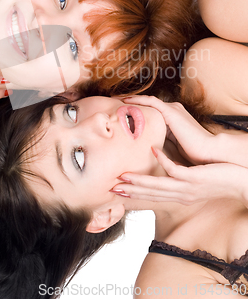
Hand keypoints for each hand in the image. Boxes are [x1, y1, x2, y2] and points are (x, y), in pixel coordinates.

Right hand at [113, 151, 247, 206]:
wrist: (243, 180)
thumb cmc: (219, 176)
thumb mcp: (194, 177)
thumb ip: (177, 172)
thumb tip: (163, 162)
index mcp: (180, 195)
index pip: (152, 196)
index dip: (134, 194)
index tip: (117, 190)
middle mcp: (181, 195)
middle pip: (151, 194)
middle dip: (131, 191)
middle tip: (112, 188)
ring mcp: (188, 188)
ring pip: (159, 185)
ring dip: (140, 181)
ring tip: (124, 175)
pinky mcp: (196, 178)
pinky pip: (176, 170)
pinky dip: (164, 161)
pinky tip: (154, 151)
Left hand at [123, 95, 216, 164]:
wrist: (209, 154)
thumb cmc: (193, 155)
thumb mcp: (172, 148)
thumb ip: (160, 144)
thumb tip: (145, 150)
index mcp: (174, 119)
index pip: (152, 111)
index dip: (137, 111)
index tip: (122, 113)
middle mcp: (173, 111)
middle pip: (148, 104)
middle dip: (132, 103)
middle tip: (114, 103)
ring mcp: (173, 110)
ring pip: (148, 102)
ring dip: (132, 101)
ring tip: (116, 100)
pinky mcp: (172, 112)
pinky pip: (152, 102)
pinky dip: (138, 100)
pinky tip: (126, 102)